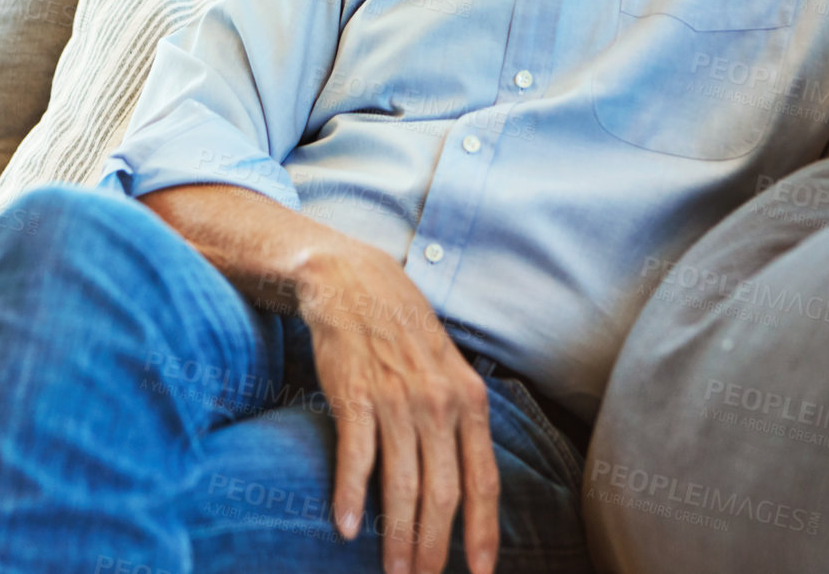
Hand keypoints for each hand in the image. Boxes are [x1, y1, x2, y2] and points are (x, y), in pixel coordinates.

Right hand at [296, 241, 498, 573]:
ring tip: (392, 572)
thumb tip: (469, 481)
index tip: (480, 573)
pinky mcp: (355, 396)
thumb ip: (460, 420)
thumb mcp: (448, 369)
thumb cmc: (403, 331)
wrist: (354, 283)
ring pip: (401, 486)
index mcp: (469, 400)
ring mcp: (396, 400)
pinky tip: (345, 526)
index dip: (483, 533)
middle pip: (442, 494)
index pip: (483, 481)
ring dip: (396, 537)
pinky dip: (351, 496)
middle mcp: (438, 403)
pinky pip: (357, 458)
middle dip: (434, 549)